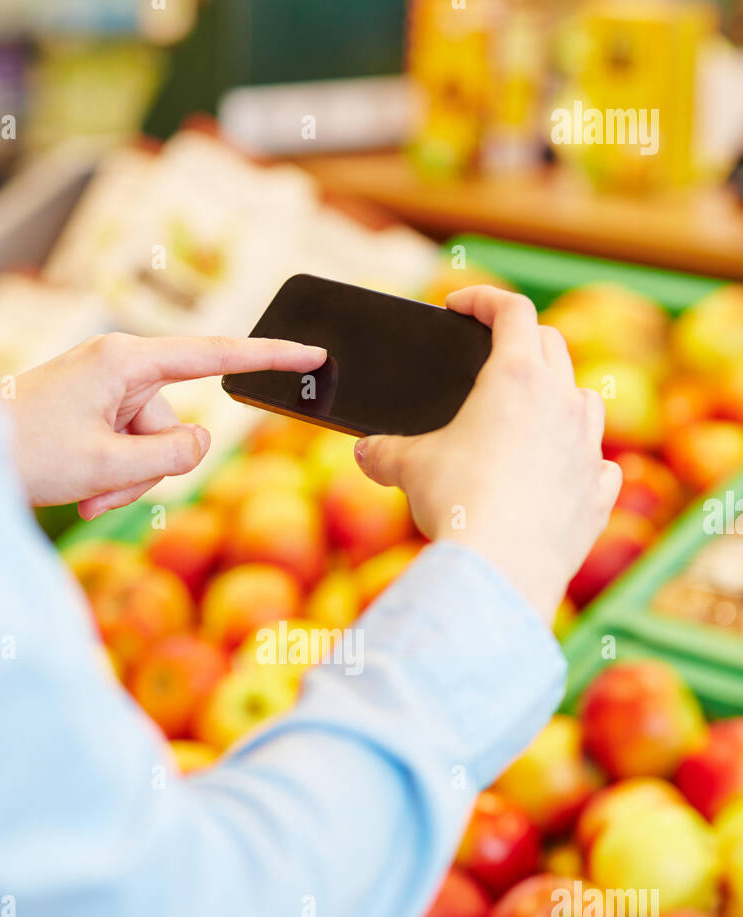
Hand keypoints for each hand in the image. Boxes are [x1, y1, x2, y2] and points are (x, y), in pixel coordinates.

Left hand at [0, 333, 326, 518]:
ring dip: (126, 480)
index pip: (216, 354)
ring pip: (154, 445)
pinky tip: (82, 490)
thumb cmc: (26, 452)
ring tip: (84, 493)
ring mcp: (107, 387)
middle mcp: (120, 366)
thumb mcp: (109, 465)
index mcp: (126, 361)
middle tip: (101, 492)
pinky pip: (129, 448)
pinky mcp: (96, 407)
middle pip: (177, 424)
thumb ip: (172, 455)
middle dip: (149, 468)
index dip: (270, 356)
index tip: (313, 352)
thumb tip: (200, 442)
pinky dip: (113, 476)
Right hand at [354, 287, 620, 624]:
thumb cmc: (457, 503)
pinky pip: (599, 463)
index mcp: (517, 377)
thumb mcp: (407, 469)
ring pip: (585, 398)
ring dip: (561, 395)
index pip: (511, 311)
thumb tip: (366, 451)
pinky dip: (581, 460)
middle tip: (493, 351)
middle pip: (552, 346)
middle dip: (522, 338)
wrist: (502, 568)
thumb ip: (385, 451)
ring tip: (533, 411)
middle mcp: (562, 402)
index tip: (460, 305)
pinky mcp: (597, 494)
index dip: (484, 299)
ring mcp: (587, 447)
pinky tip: (562, 472)